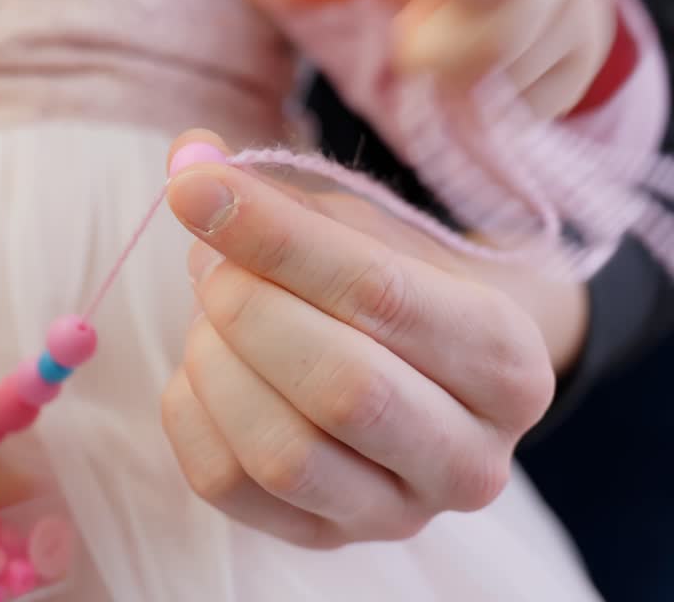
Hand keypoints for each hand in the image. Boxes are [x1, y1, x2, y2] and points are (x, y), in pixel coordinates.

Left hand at [160, 131, 564, 547]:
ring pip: (280, 452)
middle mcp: (470, 457)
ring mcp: (397, 513)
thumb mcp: (366, 230)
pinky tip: (204, 366)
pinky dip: (190, 408)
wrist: (425, 382)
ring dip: (217, 363)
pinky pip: (225, 481)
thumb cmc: (396, 290)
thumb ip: (286, 196)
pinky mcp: (322, 538)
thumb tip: (191, 159)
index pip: (380, 294)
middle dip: (249, 308)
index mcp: (506, 360)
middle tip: (209, 262)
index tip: (194, 188)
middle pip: (341, 388)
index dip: (275, 236)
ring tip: (210, 313)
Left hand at [243, 0, 614, 118]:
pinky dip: (477, 108)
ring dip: (455, 83)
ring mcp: (574, 33)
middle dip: (439, 51)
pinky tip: (462, 83)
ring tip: (440, 52)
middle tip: (412, 39)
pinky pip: (518, 117)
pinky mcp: (570, 84)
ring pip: (507, 87)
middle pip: (498, 39)